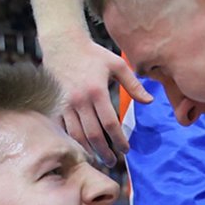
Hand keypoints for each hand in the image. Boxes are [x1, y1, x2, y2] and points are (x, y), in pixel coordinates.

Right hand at [40, 33, 149, 166]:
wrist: (62, 43)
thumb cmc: (93, 54)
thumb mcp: (117, 64)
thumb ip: (133, 85)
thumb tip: (149, 101)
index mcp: (97, 91)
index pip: (110, 124)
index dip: (119, 140)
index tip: (126, 150)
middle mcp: (79, 100)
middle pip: (93, 134)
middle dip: (104, 152)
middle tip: (112, 161)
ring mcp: (65, 104)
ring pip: (76, 135)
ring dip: (88, 150)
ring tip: (98, 159)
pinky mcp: (55, 104)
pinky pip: (61, 129)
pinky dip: (70, 141)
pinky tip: (79, 149)